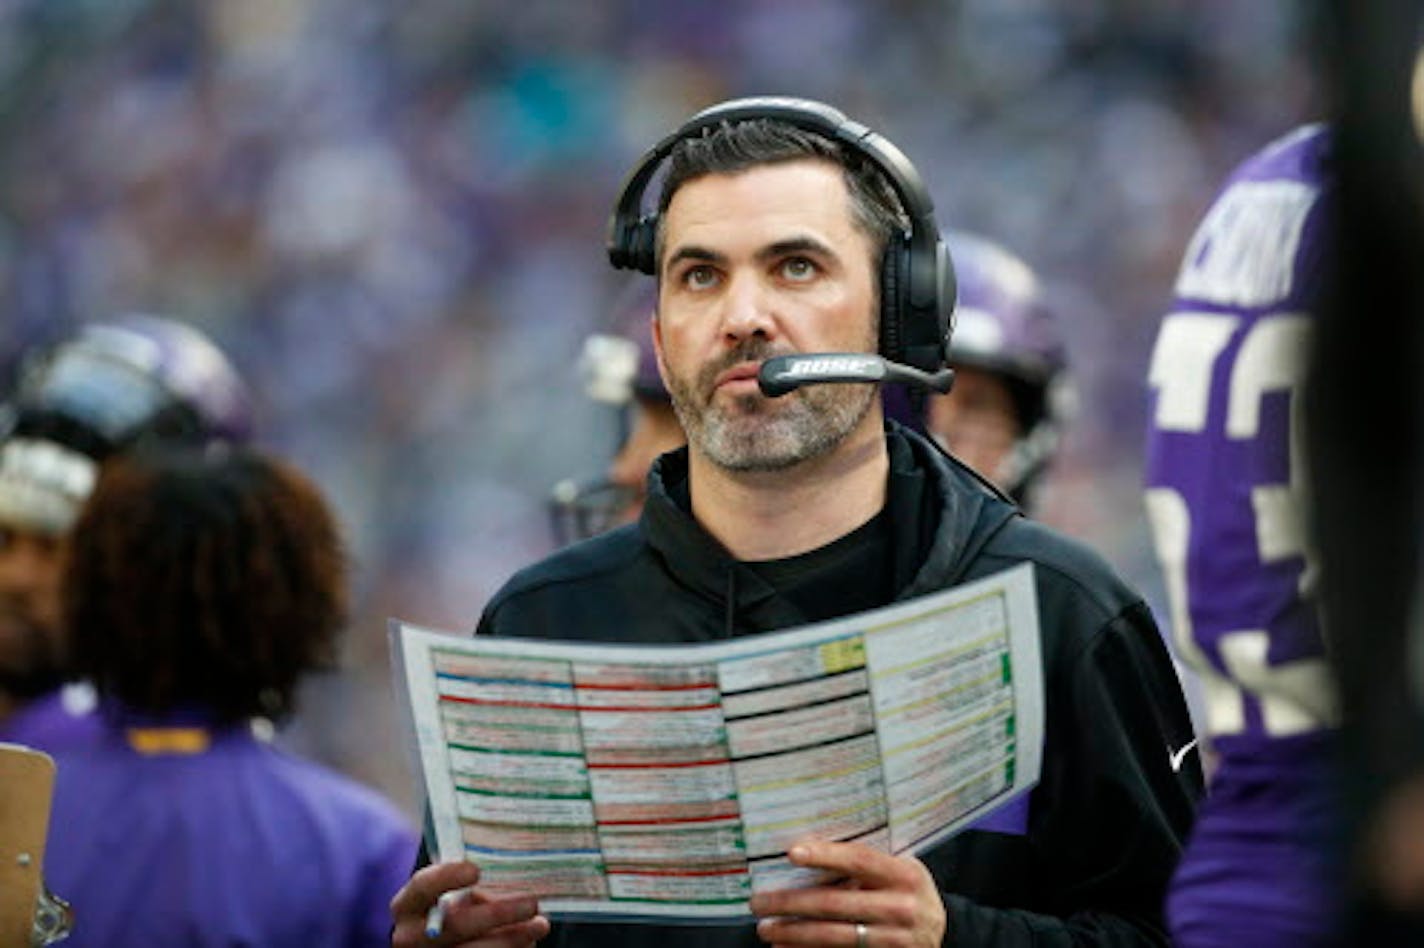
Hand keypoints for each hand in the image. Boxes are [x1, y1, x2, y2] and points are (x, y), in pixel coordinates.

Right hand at [390, 860, 549, 946]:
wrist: (443, 946)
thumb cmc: (453, 910)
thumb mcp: (452, 897)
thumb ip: (469, 891)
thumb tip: (510, 885)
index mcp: (407, 906)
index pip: (422, 887)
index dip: (446, 877)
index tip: (476, 870)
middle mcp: (410, 937)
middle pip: (456, 925)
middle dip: (499, 913)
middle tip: (532, 903)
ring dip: (512, 938)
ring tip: (540, 925)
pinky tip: (528, 943)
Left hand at [749, 839, 945, 946]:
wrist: (944, 933)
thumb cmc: (909, 892)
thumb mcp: (901, 870)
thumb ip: (867, 863)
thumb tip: (808, 850)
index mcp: (905, 874)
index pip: (859, 860)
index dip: (825, 855)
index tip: (792, 853)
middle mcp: (902, 907)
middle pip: (836, 903)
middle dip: (791, 902)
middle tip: (759, 901)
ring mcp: (895, 939)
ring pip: (833, 936)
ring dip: (794, 933)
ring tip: (766, 927)